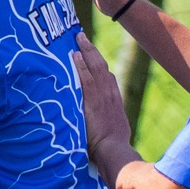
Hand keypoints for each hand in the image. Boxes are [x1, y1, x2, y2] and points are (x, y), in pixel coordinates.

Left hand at [71, 34, 130, 159]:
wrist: (114, 150)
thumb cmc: (112, 148)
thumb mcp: (114, 133)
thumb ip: (106, 125)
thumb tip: (100, 127)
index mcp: (115, 101)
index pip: (108, 77)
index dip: (98, 64)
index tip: (92, 56)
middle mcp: (110, 94)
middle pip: (102, 66)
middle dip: (92, 50)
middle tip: (82, 38)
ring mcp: (103, 96)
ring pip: (95, 67)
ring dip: (86, 50)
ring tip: (77, 38)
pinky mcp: (93, 100)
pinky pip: (86, 78)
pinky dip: (81, 65)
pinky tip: (74, 55)